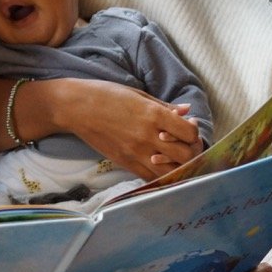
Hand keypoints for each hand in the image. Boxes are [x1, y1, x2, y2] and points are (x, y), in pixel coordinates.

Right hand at [52, 79, 201, 177]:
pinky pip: (151, 177)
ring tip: (175, 156)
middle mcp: (148, 136)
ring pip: (172, 172)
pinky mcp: (125, 163)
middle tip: (187, 144)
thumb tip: (186, 111)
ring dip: (179, 166)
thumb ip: (164, 106)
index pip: (190, 133)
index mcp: (153, 115)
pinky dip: (161, 174)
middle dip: (192, 151)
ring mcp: (136, 153)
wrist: (76, 108)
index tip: (188, 126)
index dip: (194, 132)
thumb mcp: (138, 94)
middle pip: (186, 155)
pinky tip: (160, 164)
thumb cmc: (106, 95)